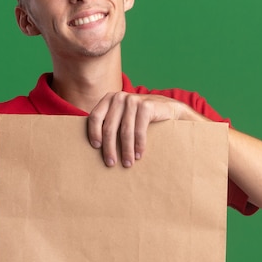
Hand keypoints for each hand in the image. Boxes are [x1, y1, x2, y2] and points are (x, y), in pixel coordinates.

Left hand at [87, 92, 202, 166]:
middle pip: (109, 127)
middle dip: (109, 148)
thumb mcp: (123, 117)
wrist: (168, 108)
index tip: (96, 147)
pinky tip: (139, 155)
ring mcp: (133, 100)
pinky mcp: (146, 106)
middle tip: (111, 163)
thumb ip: (110, 123)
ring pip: (125, 131)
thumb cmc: (141, 117)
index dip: (94, 132)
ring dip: (126, 150)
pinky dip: (139, 145)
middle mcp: (119, 97)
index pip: (95, 116)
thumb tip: (95, 147)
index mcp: (109, 99)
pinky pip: (140, 130)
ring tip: (127, 163)